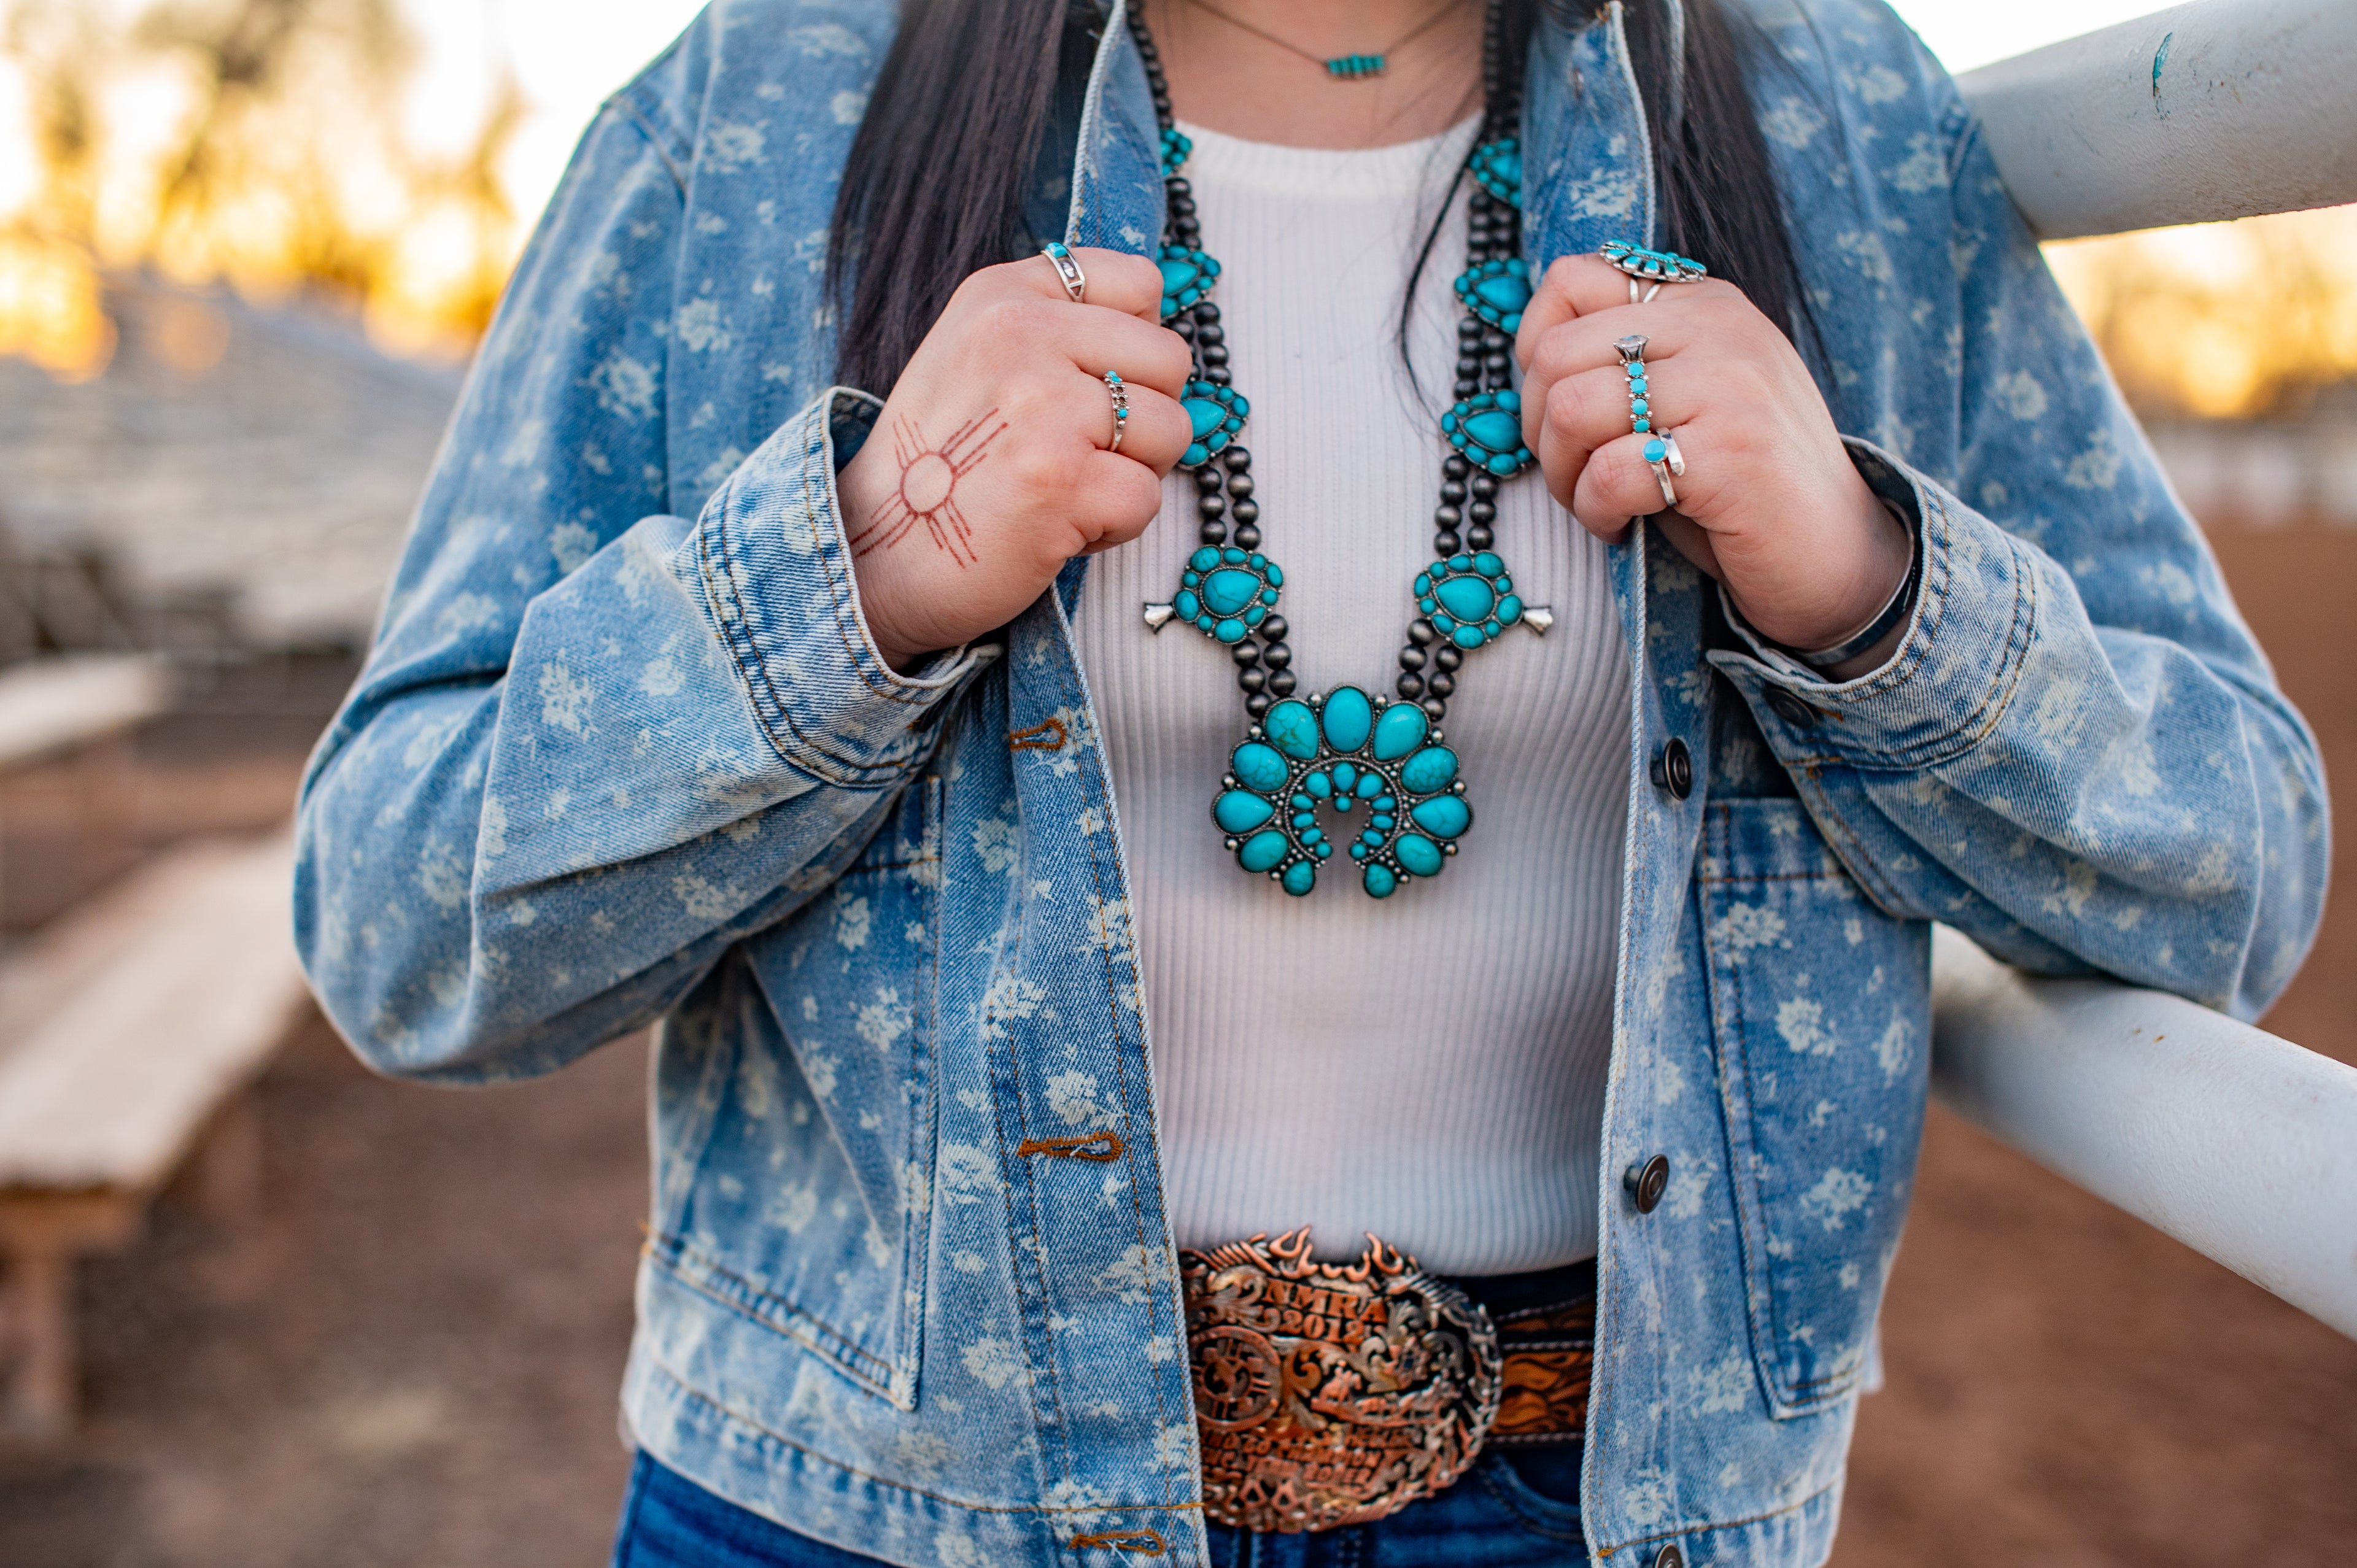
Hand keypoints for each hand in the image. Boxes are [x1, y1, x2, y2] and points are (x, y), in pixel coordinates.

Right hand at [839, 248, 1193, 669]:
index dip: (1136, 348)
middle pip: (1169, 360)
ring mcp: (1043, 407)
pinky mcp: (1061, 482)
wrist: (870, 559)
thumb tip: (1158, 334)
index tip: (1087, 387)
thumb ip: (1057, 328)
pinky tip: (1054, 526)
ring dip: (1130, 474)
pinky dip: (1114, 527)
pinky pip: (1147, 498)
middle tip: (1076, 451)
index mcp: (1002, 296)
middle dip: (1141, 419)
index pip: (1140, 284)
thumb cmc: (937, 467)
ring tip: (1062, 487)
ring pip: (1171, 429)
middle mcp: (1021, 336)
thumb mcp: (973, 355)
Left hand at [1515, 255, 1909, 661]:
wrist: (1837, 555)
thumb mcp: (1684, 399)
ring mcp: (1729, 385)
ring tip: (1595, 502)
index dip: (1535, 349)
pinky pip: (1610, 471)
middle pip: (1559, 352)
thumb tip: (1530, 361)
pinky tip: (1620, 526)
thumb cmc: (1740, 487)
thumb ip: (1623, 363)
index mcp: (1704, 303)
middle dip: (1539, 428)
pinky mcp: (1730, 452)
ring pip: (1572, 407)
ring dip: (1563, 473)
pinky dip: (1595, 511)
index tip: (1554, 409)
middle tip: (1573, 474)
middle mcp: (1719, 328)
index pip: (1574, 279)